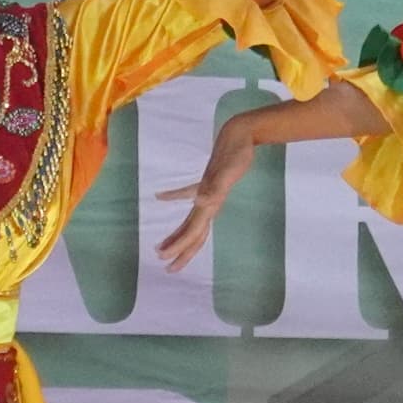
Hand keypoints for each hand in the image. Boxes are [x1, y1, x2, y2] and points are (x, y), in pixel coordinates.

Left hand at [151, 119, 263, 268]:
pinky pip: (188, 195)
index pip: (193, 233)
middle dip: (180, 252)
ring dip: (180, 236)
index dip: (179, 248)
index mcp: (209, 205)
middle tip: (165, 266)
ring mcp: (209, 195)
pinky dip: (173, 197)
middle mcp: (208, 204)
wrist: (242, 137)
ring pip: (193, 222)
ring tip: (164, 246)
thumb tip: (201, 203)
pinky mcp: (208, 183)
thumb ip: (213, 189)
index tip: (164, 259)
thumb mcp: (224, 174)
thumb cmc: (234, 155)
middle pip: (193, 235)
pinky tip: (160, 197)